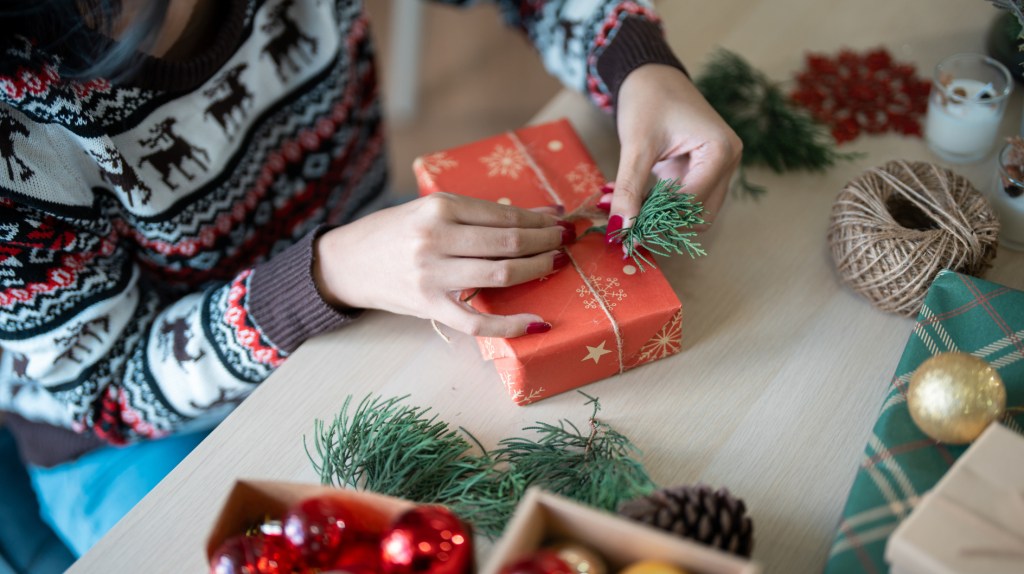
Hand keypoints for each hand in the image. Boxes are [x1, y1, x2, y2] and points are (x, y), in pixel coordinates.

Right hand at [313, 193, 573, 336]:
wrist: (347, 262)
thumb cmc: (394, 233)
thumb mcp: (429, 212)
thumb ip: (474, 216)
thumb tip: (535, 215)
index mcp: (438, 208)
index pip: (503, 215)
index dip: (538, 219)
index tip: (559, 220)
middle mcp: (435, 239)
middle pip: (508, 243)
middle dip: (545, 242)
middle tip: (564, 242)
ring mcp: (432, 275)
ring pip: (500, 275)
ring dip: (535, 270)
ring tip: (553, 265)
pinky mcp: (429, 306)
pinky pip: (476, 321)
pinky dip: (510, 325)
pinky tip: (536, 324)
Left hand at [606, 64, 741, 239]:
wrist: (650, 75)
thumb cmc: (647, 100)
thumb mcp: (636, 146)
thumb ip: (629, 189)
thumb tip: (621, 229)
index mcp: (722, 150)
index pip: (693, 203)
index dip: (660, 220)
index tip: (628, 233)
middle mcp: (729, 161)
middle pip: (701, 214)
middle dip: (666, 224)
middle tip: (629, 228)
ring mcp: (719, 167)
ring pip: (696, 213)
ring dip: (665, 218)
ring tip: (632, 213)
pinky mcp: (704, 171)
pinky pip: (688, 202)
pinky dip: (665, 208)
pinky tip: (640, 204)